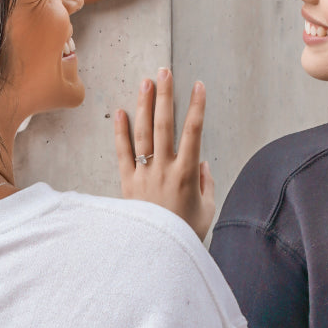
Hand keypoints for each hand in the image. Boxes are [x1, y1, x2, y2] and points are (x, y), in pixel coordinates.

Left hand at [115, 69, 215, 240]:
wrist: (156, 255)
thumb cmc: (184, 234)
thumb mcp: (206, 210)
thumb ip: (206, 184)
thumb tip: (202, 162)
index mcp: (187, 174)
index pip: (194, 131)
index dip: (197, 106)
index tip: (199, 86)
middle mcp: (164, 168)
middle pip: (164, 124)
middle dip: (165, 95)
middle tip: (165, 72)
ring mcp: (143, 174)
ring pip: (143, 133)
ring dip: (145, 105)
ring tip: (146, 82)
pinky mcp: (127, 183)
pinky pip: (122, 153)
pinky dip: (120, 132)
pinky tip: (120, 111)